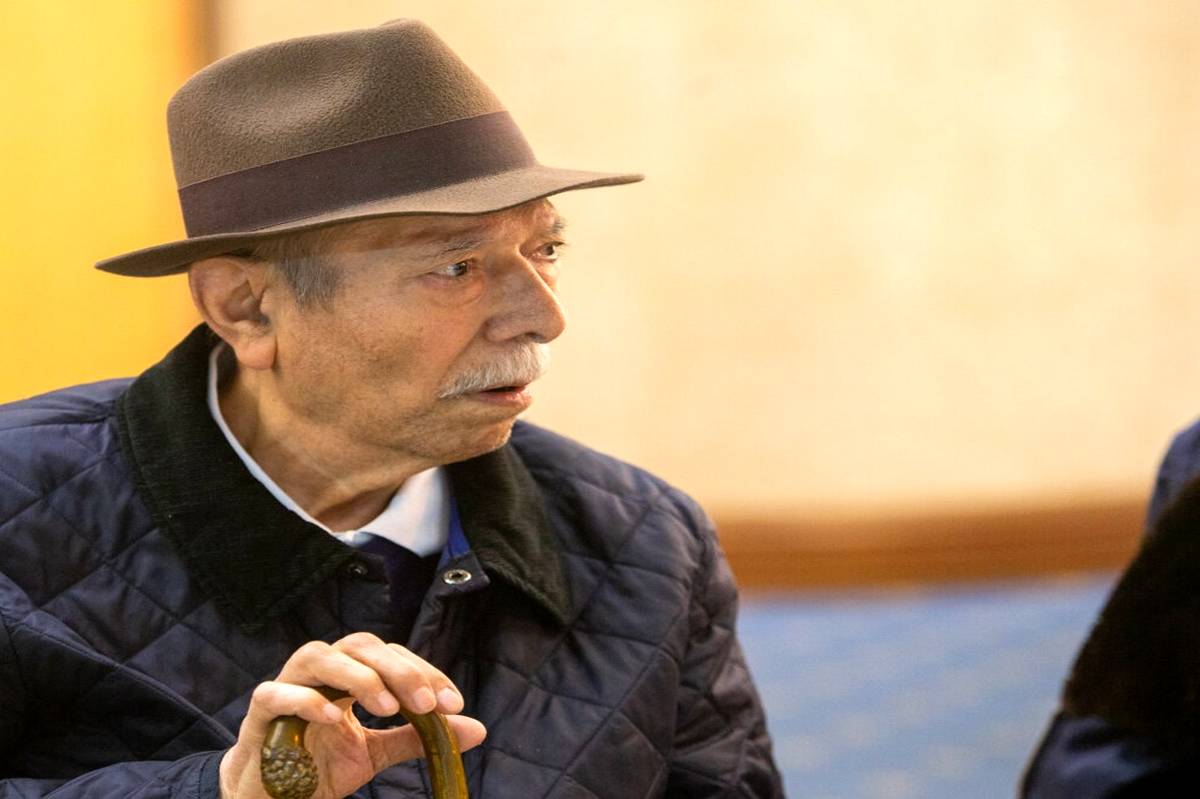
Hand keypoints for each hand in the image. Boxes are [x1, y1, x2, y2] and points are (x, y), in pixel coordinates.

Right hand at [218, 632, 486, 798]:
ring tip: (388, 707)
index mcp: (348, 674)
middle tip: (426, 704)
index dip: (422, 672)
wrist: (268, 797)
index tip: (452, 703)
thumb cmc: (318, 766)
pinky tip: (335, 718)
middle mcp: (319, 670)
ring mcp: (286, 685)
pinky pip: (276, 692)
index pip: (390, 655)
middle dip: (399, 670)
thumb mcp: (375, 753)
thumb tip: (476, 728)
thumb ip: (418, 737)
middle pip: (360, 646)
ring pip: (319, 656)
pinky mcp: (259, 712)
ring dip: (358, 677)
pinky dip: (306, 699)